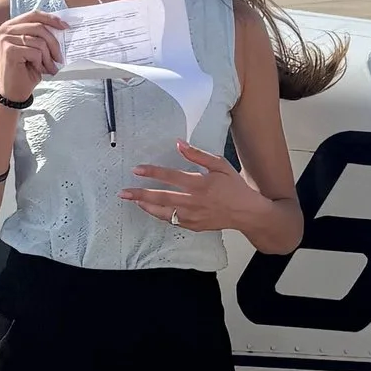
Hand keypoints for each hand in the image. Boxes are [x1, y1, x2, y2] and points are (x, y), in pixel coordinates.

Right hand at [0, 11, 62, 98]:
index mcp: (10, 25)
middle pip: (39, 27)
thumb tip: (62, 26)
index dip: (51, 18)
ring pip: (39, 41)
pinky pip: (35, 52)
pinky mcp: (9, 50)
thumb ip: (42, 35)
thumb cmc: (26, 69)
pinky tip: (38, 69)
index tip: (65, 26)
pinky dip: (41, 63)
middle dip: (54, 43)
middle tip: (59, 57)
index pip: (34, 15)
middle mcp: (5, 30)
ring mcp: (5, 39)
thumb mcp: (35, 48)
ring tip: (49, 67)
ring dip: (48, 57)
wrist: (14, 91)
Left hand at [126, 139, 256, 234]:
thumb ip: (198, 155)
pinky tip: (151, 209)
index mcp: (200, 184)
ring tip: (133, 200)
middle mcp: (194, 201)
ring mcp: (193, 216)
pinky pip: (173, 221)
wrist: (246, 212)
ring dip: (147, 206)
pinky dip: (160, 215)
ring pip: (164, 212)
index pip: (170, 176)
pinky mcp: (194, 226)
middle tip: (124, 193)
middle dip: (140, 194)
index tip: (137, 169)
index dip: (152, 172)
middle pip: (162, 197)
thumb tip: (180, 144)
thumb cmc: (234, 187)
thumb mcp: (220, 165)